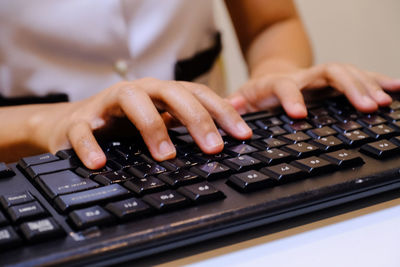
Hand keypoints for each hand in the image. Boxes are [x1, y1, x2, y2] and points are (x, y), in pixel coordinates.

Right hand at [29, 78, 251, 168]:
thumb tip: (234, 118)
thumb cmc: (124, 123)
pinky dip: (90, 146)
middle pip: (171, 93)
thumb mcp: (162, 118)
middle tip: (213, 147)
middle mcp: (138, 92)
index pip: (197, 94)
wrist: (74, 123)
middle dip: (196, 118)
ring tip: (166, 155)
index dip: (222, 111)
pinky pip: (83, 131)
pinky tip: (99, 164)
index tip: (242, 134)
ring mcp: (107, 104)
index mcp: (160, 93)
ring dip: (151, 126)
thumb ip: (191, 119)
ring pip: (131, 101)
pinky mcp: (79, 123)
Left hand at [228, 63, 399, 117]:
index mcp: (276, 83)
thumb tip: (227, 110)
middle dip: (348, 88)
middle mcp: (301, 77)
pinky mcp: (331, 81)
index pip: (284, 85)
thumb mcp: (241, 100)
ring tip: (383, 101)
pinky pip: (356, 76)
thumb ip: (234, 106)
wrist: (269, 79)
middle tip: (366, 107)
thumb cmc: (257, 94)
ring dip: (366, 85)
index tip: (300, 114)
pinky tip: (394, 88)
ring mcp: (317, 78)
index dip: (291, 97)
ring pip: (346, 72)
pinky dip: (375, 80)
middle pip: (327, 72)